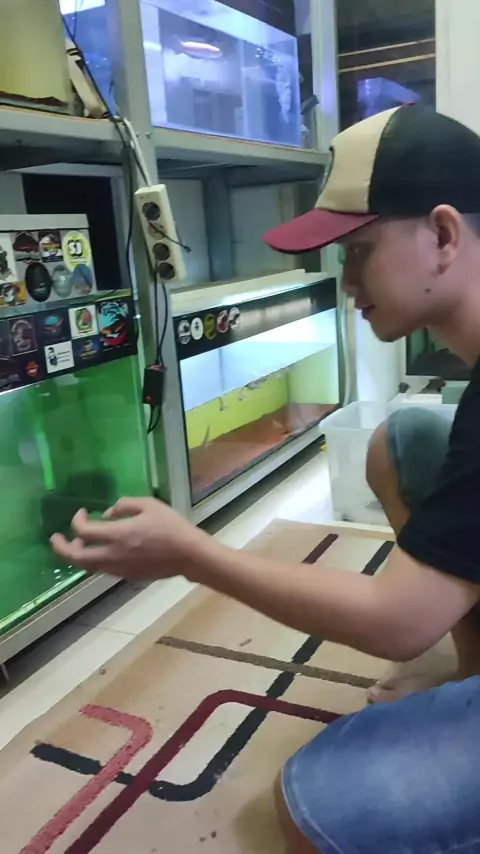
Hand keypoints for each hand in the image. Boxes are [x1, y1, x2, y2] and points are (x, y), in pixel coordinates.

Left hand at [50, 497, 211, 581]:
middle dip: (61, 548)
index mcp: (118, 535)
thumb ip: (124, 505)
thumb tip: (106, 514)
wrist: (189, 555)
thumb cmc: (171, 527)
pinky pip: (102, 569)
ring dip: (77, 555)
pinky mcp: (127, 576)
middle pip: (76, 558)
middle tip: (55, 539)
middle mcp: (113, 555)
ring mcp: (119, 569)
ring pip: (87, 567)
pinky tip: (101, 550)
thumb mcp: (149, 505)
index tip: (82, 513)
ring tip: (78, 544)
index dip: (76, 521)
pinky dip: (94, 560)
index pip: (83, 532)